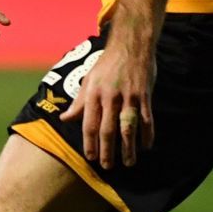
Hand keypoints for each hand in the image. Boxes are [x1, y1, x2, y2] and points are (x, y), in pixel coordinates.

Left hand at [61, 39, 154, 167]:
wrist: (130, 45)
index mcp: (93, 94)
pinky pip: (147, 119)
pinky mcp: (144, 95)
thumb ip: (79, 102)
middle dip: (107, 151)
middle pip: (107, 130)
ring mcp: (129, 97)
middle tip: (107, 166)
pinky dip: (147, 134)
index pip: (89, 124)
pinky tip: (146, 147)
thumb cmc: (106, 64)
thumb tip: (65, 119)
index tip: (91, 158)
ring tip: (128, 163)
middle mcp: (110, 97)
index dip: (89, 143)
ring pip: (128, 128)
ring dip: (128, 148)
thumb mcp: (88, 80)